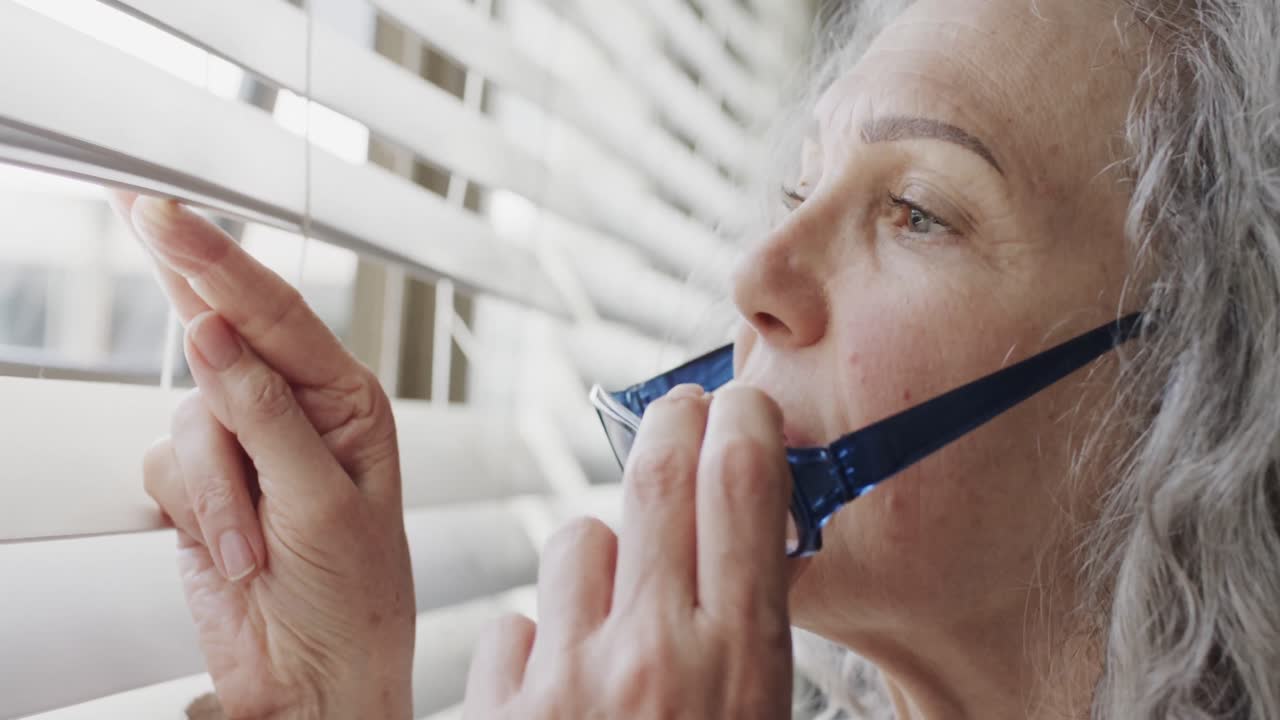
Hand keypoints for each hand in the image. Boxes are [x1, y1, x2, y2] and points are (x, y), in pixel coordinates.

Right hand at [116, 194, 415, 719]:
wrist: (316, 676)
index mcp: (347, 400)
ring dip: (213, 485)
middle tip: (142, 209)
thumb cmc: (355, 595)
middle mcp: (295, 409)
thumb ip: (267, 414)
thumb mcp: (323, 501)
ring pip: (188, 413)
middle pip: (226, 324)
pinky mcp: (203, 485)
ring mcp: (245, 445)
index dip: (220, 260)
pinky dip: (193, 509)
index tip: (168, 215)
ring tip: (250, 541)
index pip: (279, 314)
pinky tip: (231, 548)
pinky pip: (166, 466)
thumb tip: (217, 334)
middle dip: (188, 273)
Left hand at [462, 383, 796, 718]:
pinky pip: (512, 628)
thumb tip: (763, 551)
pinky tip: (554, 683)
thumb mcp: (763, 714)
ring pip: (577, 539)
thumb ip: (756, 634)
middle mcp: (649, 657)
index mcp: (738, 665)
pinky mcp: (495, 711)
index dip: (744, 420)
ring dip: (600, 551)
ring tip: (617, 603)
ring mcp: (564, 680)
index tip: (744, 408)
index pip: (739, 482)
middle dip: (672, 422)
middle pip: (656, 475)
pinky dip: (536, 641)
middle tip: (681, 413)